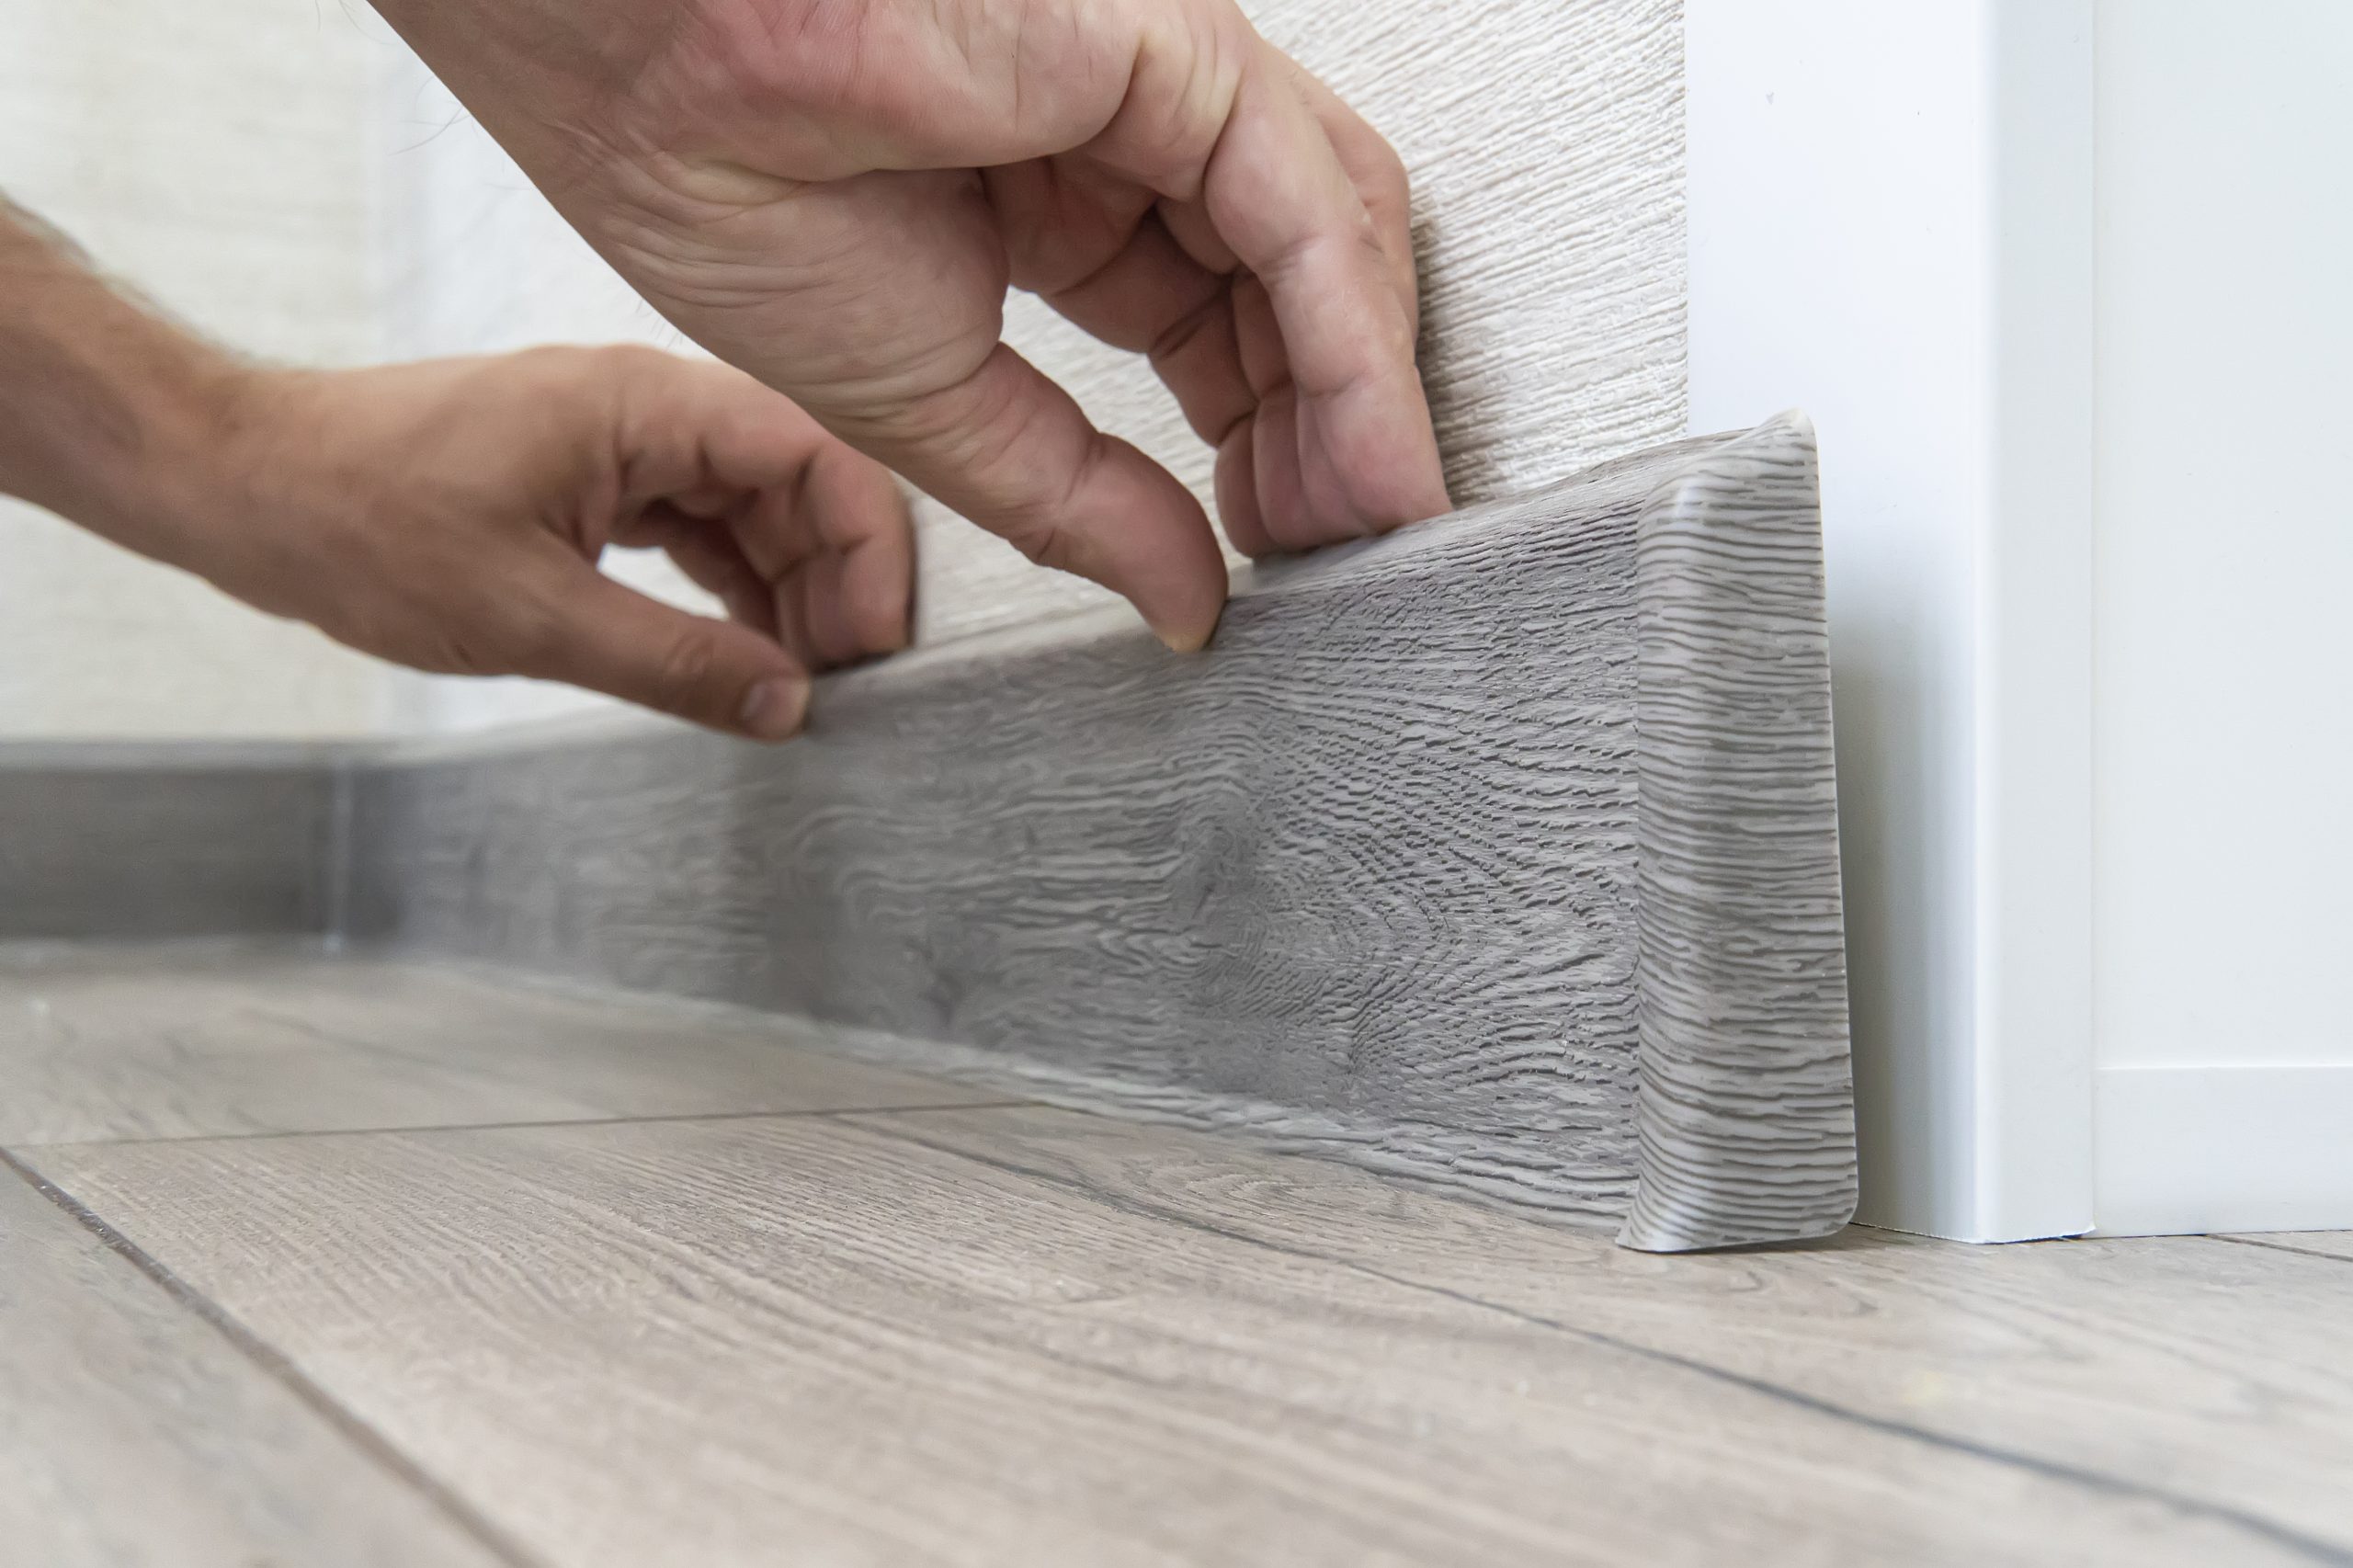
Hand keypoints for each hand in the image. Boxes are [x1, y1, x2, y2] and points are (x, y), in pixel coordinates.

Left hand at [199, 347, 912, 737]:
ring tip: (799, 681)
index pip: (811, 454)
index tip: (875, 640)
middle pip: (793, 483)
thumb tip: (787, 705)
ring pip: (747, 510)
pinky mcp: (588, 479)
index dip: (865, 547)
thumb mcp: (530, 615)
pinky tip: (743, 653)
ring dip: (785, 592)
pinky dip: (729, 590)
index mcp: (641, 404)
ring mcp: (616, 442)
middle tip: (841, 682)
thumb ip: (675, 663)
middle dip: (832, 580)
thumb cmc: (361, 522)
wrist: (248, 489)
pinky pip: (694, 528)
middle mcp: (642, 408)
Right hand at [373, 0, 1450, 649]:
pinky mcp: (1170, 49)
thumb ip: (1078, 504)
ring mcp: (1151, 86)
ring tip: (1367, 516)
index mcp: (1049, 199)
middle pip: (1286, 285)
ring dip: (1356, 395)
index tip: (1283, 543)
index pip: (1210, 321)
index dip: (1262, 436)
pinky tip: (1363, 443)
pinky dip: (1348, 338)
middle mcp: (1117, 137)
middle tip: (1341, 546)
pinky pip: (1304, 202)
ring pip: (1322, 238)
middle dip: (1324, 427)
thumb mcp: (936, 411)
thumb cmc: (720, 190)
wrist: (636, 85)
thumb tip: (1191, 602)